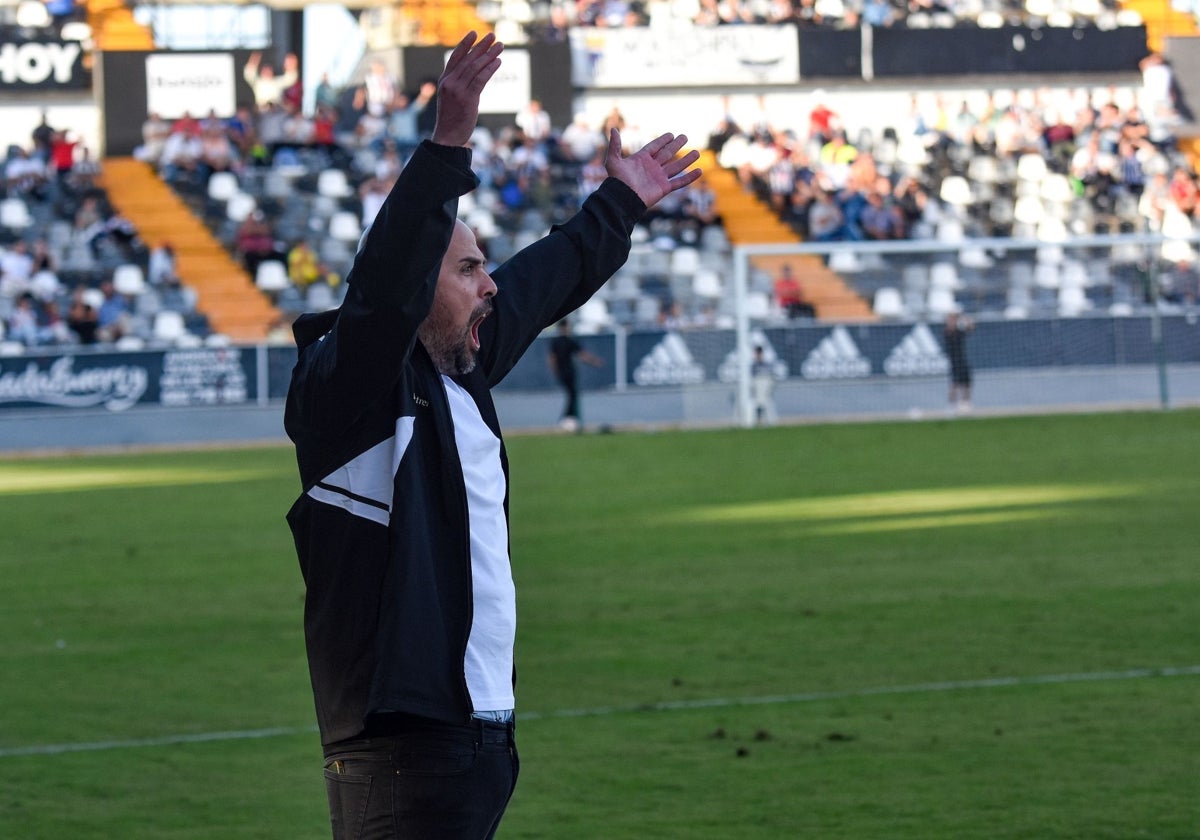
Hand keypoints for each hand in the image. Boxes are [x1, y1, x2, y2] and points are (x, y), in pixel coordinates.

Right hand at [431, 32, 504, 147]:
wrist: (447, 137)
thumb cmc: (451, 120)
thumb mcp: (451, 98)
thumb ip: (460, 85)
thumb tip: (475, 75)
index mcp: (444, 81)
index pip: (455, 57)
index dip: (465, 44)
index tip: (474, 33)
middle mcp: (449, 82)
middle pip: (468, 59)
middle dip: (482, 46)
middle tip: (493, 36)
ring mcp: (458, 90)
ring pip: (475, 67)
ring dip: (489, 55)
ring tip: (500, 47)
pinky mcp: (467, 99)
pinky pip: (480, 79)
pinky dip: (490, 69)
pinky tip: (498, 62)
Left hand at [604, 129, 701, 208]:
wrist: (622, 199)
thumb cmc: (616, 181)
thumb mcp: (613, 161)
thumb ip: (614, 145)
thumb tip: (613, 129)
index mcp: (641, 159)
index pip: (654, 147)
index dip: (662, 140)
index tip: (671, 135)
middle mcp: (652, 167)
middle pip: (667, 154)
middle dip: (676, 145)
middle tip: (685, 137)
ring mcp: (659, 177)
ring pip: (676, 166)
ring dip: (686, 160)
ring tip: (696, 152)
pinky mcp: (664, 188)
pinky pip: (679, 182)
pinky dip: (689, 177)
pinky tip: (699, 171)